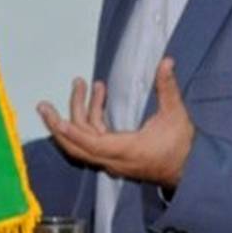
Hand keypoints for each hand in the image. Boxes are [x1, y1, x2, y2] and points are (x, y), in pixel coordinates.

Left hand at [36, 57, 194, 187]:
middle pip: (77, 144)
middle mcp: (113, 158)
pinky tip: (98, 97)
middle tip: (44, 105)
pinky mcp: (115, 155)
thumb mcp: (176, 114)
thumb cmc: (182, 146)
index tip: (57, 120)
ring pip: (84, 139)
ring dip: (79, 112)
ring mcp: (112, 158)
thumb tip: (167, 62)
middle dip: (59, 124)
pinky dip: (91, 118)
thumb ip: (168, 88)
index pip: (91, 143)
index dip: (72, 131)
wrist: (188, 170)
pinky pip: (93, 139)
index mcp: (125, 150)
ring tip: (82, 84)